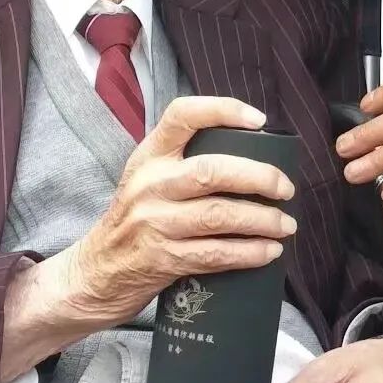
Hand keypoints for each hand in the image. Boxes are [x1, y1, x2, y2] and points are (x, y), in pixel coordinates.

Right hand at [66, 96, 297, 325]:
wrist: (96, 271)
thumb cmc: (136, 218)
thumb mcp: (147, 178)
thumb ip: (185, 160)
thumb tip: (253, 152)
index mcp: (149, 156)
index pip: (182, 115)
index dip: (223, 110)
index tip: (259, 120)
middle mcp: (150, 185)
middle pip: (212, 171)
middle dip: (259, 177)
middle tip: (286, 188)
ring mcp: (154, 223)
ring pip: (218, 215)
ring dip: (261, 220)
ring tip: (286, 225)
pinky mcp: (162, 259)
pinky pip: (215, 254)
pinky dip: (249, 252)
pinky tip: (270, 251)